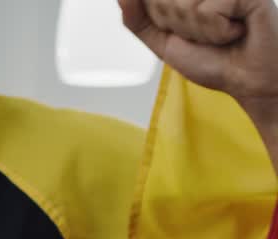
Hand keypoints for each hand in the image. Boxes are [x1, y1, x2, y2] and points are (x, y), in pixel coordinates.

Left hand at [121, 0, 277, 116]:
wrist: (249, 81)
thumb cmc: (213, 60)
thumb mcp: (164, 43)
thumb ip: (139, 20)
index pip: (151, 1)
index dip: (161, 20)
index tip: (183, 31)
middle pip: (163, 1)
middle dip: (178, 26)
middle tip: (204, 35)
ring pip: (184, 5)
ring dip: (199, 31)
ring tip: (221, 34)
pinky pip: (207, 9)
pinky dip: (217, 31)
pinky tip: (236, 30)